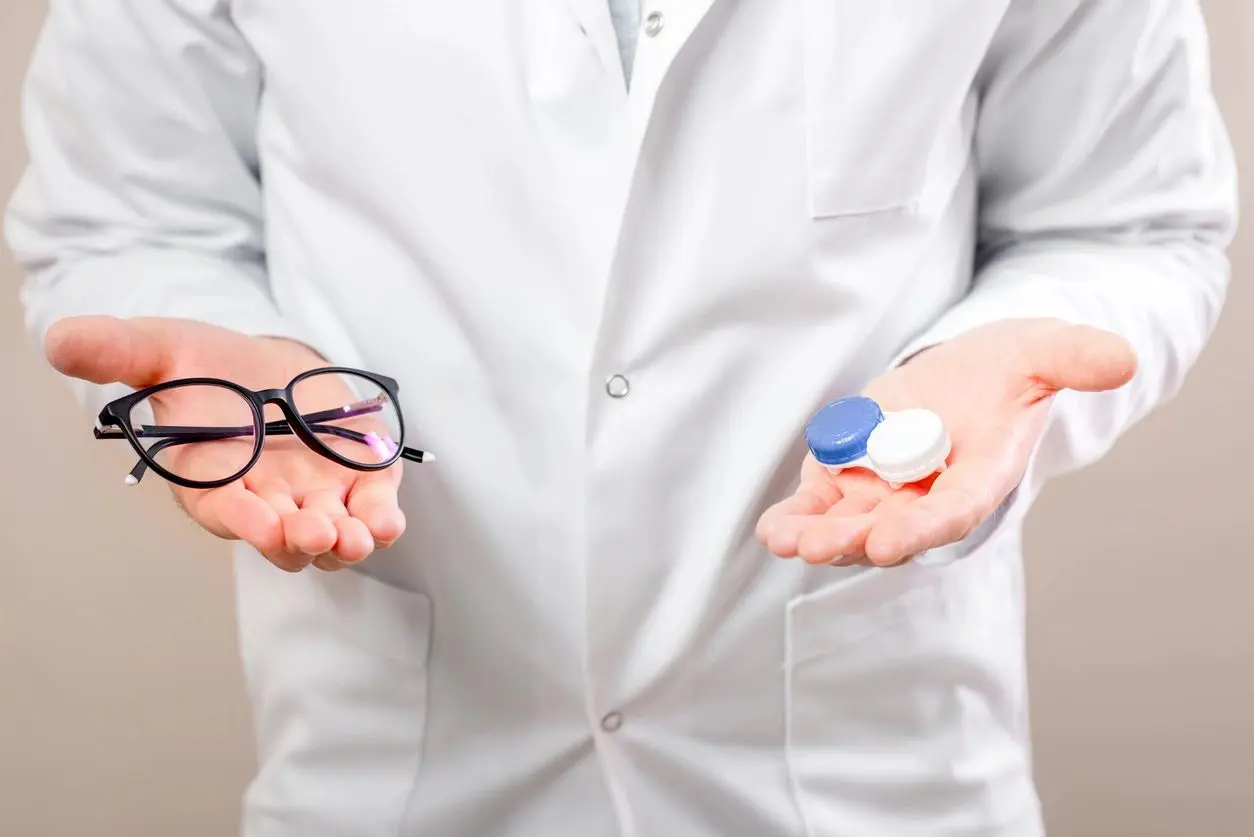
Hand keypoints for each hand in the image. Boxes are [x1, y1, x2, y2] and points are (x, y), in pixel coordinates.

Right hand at [46, 315, 406, 571]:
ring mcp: (316, 497)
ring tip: (358, 536)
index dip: (244, 520)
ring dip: (346, 540)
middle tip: (314, 532)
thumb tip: (60, 339)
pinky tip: (389, 521)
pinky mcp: (360, 483)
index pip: (227, 512)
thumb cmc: (209, 367)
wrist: (268, 364)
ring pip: (332, 535)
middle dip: (299, 537)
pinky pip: (373, 511)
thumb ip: (118, 350)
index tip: (261, 521)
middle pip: (283, 536)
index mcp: (213, 481)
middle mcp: (266, 501)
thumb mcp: (163, 349)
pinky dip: (383, 519)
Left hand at [756, 318, 1137, 566]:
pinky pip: (820, 505)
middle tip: (826, 546)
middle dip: (859, 539)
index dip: (923, 527)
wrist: (969, 373)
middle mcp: (930, 496)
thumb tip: (1122, 358)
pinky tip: (772, 530)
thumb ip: (1074, 358)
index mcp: (980, 476)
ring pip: (850, 524)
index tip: (892, 542)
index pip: (953, 510)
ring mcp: (886, 491)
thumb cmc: (1008, 368)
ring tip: (789, 541)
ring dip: (820, 535)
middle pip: (893, 527)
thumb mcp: (1041, 351)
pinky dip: (796, 518)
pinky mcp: (849, 477)